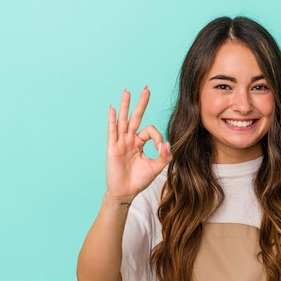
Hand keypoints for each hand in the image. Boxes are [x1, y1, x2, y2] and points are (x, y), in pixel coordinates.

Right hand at [105, 87, 171, 202]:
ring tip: (127, 91)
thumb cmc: (139, 180)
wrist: (125, 192)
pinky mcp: (113, 148)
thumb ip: (164, 156)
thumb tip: (168, 144)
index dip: (157, 137)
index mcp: (140, 143)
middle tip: (146, 88)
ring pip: (124, 120)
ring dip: (126, 105)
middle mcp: (130, 140)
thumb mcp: (156, 168)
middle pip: (136, 117)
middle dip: (142, 103)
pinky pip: (113, 131)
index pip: (150, 131)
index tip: (160, 148)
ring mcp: (121, 142)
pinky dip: (113, 120)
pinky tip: (113, 109)